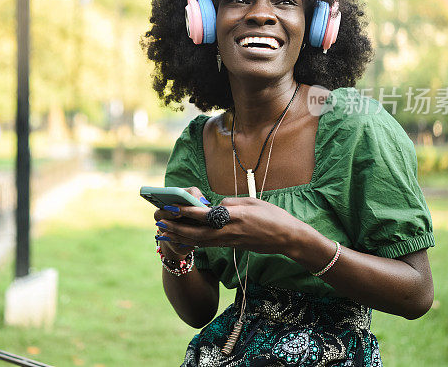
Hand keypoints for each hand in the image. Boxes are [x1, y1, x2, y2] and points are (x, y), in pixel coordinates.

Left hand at [155, 194, 302, 255]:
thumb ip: (230, 203)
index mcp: (234, 216)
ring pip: (200, 240)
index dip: (186, 211)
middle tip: (159, 223)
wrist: (287, 238)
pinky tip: (182, 240)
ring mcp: (230, 240)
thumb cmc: (272, 216)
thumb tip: (213, 206)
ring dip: (181, 237)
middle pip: (197, 232)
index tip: (171, 207)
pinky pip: (208, 245)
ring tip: (164, 233)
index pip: (205, 214)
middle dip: (176, 228)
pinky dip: (192, 242)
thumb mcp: (251, 202)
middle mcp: (229, 231)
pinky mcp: (231, 246)